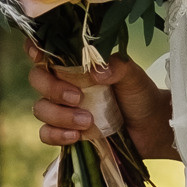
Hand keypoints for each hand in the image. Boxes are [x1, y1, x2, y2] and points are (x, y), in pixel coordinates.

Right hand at [27, 49, 177, 161]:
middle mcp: (64, 84)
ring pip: (40, 108)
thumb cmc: (140, 95)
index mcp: (76, 64)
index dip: (34, 49)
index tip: (40, 56)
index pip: (46, 51)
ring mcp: (63, 109)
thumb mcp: (133, 76)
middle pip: (37, 79)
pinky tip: (76, 136)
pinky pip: (46, 133)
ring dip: (59, 115)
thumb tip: (97, 71)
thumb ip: (118, 66)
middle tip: (78, 98)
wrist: (151, 128)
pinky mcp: (65, 132)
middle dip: (52, 89)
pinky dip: (56, 135)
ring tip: (87, 121)